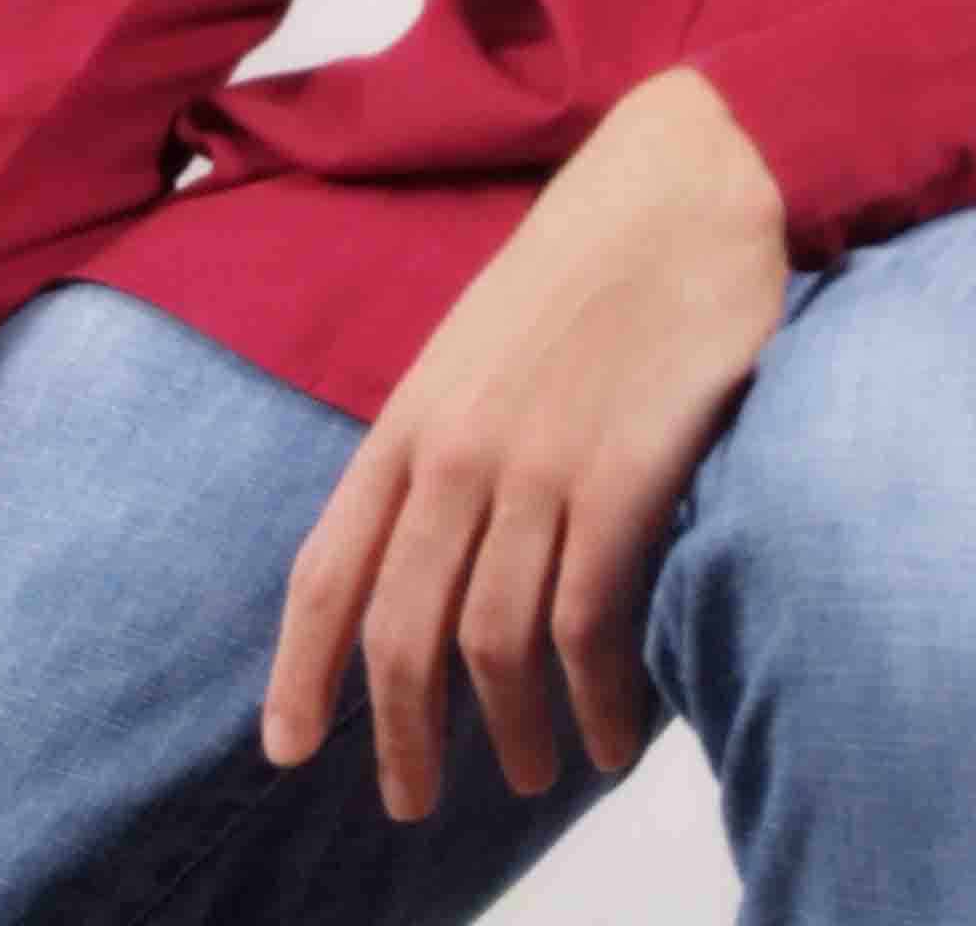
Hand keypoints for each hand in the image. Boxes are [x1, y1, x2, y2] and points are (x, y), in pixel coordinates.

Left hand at [258, 67, 787, 815]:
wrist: (686, 174)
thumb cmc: (591, 257)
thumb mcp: (481, 339)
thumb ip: (445, 434)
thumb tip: (428, 546)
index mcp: (414, 412)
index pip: (328, 565)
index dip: (300, 668)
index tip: (289, 747)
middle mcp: (459, 445)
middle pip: (403, 631)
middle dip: (403, 736)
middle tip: (415, 800)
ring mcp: (540, 459)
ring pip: (493, 642)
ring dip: (509, 730)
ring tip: (531, 770)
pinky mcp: (627, 467)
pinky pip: (591, 620)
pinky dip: (593, 696)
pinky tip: (609, 732)